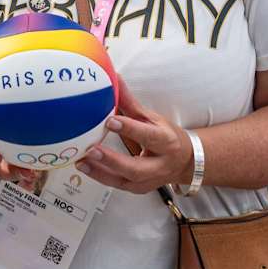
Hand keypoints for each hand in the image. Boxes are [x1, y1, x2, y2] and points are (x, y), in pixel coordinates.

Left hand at [74, 76, 190, 194]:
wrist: (185, 162)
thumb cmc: (167, 136)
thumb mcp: (153, 118)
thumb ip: (131, 103)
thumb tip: (114, 79)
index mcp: (166, 142)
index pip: (149, 136)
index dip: (130, 129)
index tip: (110, 121)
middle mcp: (160, 164)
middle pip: (136, 168)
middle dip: (113, 160)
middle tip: (91, 150)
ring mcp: (149, 180)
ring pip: (125, 180)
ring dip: (101, 171)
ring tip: (82, 160)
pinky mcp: (139, 189)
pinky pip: (118, 185)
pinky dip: (101, 176)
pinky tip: (85, 167)